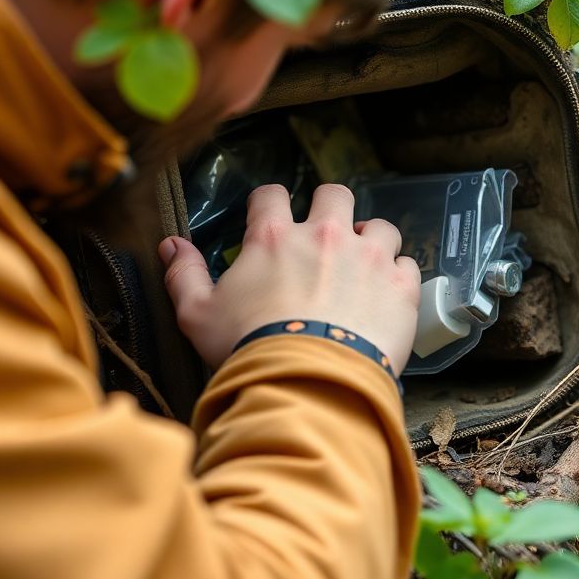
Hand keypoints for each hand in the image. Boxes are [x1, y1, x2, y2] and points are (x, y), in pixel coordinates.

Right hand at [159, 184, 419, 373]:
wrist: (308, 383)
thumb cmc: (248, 349)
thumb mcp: (198, 316)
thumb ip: (184, 275)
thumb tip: (170, 244)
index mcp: (275, 238)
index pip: (271, 196)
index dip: (270, 204)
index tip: (271, 221)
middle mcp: (326, 236)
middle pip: (335, 195)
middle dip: (330, 208)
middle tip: (325, 236)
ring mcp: (369, 258)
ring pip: (380, 226)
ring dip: (372, 241)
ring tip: (363, 266)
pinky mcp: (400, 287)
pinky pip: (408, 265)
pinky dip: (398, 277)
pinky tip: (387, 296)